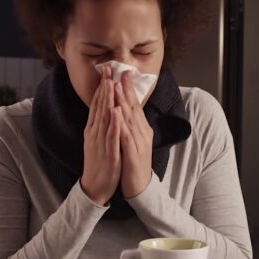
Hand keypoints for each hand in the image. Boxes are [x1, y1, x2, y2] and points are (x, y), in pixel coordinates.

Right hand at [80, 67, 122, 205]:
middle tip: (107, 70)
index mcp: (93, 129)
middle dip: (104, 88)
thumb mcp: (98, 140)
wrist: (94, 186)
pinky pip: (111, 136)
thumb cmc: (98, 162)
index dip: (102, 88)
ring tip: (111, 84)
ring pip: (104, 119)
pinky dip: (113, 123)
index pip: (97, 105)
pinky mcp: (108, 153)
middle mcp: (95, 133)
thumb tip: (104, 109)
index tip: (106, 72)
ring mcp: (100, 142)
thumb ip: (100, 124)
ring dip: (107, 101)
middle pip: (99, 107)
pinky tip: (116, 112)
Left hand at [116, 71, 153, 198]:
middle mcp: (142, 132)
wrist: (139, 186)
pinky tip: (117, 114)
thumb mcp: (133, 140)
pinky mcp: (134, 154)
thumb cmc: (133, 163)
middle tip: (120, 72)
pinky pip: (126, 137)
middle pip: (134, 108)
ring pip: (130, 119)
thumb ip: (130, 125)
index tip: (122, 73)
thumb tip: (125, 109)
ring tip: (117, 87)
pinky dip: (121, 124)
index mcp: (140, 129)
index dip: (128, 89)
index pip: (134, 105)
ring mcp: (139, 143)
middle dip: (126, 89)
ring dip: (123, 102)